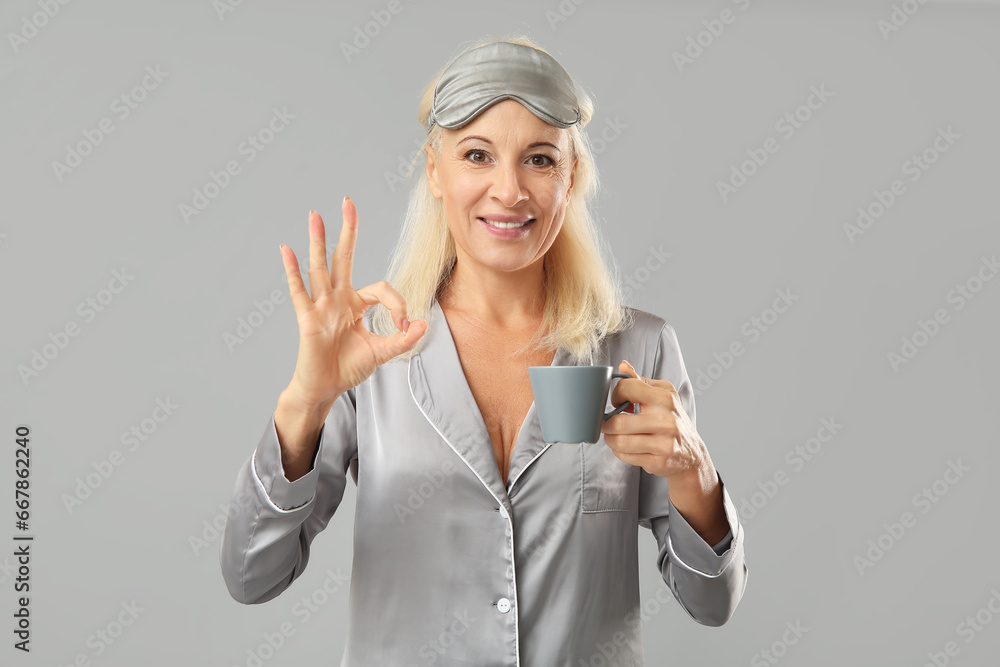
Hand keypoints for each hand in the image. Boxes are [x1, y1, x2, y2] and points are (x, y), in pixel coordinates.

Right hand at [279, 197, 427, 410]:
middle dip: (347, 230)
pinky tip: (287, 250)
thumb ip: (403, 340)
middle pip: (342, 257)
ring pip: (320, 267)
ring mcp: (320, 306)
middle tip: (347, 202)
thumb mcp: (382, 352)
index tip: (403, 326)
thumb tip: (422, 324)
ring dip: (318, 240)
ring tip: (315, 215)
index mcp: (355, 304)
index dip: (397, 304)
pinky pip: (299, 291)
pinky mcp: (307, 318)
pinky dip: (292, 270)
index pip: (380, 289)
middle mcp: (337, 299)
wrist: (325, 388)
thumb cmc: (348, 368)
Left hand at [600, 360, 711, 482]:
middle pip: (618, 422)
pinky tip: (625, 447)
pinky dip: (619, 451)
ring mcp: (663, 443)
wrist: (692, 453)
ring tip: (613, 435)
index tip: (617, 402)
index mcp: (664, 398)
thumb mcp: (663, 395)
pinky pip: (625, 456)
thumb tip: (622, 365)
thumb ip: (640, 381)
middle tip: (606, 423)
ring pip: (619, 441)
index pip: (627, 388)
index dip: (616, 394)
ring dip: (610, 439)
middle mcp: (666, 420)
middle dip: (606, 423)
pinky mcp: (658, 461)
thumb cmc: (672, 419)